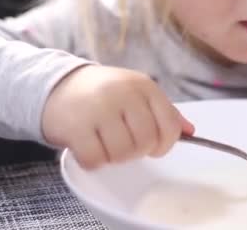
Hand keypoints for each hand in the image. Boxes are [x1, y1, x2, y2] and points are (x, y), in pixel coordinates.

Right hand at [41, 65, 194, 169]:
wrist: (56, 85)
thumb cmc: (102, 94)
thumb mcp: (135, 93)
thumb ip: (163, 111)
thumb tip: (190, 132)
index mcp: (143, 86)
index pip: (169, 126)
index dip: (163, 144)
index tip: (152, 145)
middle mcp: (123, 94)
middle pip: (146, 143)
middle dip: (136, 151)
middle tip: (122, 142)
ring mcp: (99, 109)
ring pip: (122, 154)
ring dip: (114, 157)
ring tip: (104, 142)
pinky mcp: (76, 126)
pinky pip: (95, 159)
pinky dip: (93, 160)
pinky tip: (88, 146)